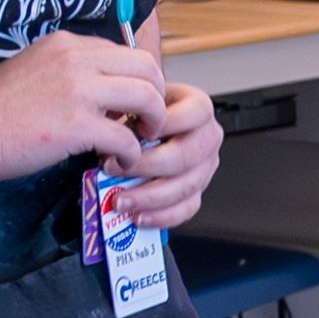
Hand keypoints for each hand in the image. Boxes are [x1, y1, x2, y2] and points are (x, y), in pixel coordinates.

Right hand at [0, 31, 164, 183]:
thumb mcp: (36, 69)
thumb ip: (72, 71)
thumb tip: (109, 90)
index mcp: (67, 44)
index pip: (127, 52)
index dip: (139, 80)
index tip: (131, 105)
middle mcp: (76, 59)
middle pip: (147, 68)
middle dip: (156, 97)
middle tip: (147, 122)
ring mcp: (78, 90)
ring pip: (146, 97)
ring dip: (152, 123)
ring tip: (139, 140)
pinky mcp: (76, 125)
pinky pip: (126, 137)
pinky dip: (130, 154)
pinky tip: (117, 162)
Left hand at [98, 78, 223, 231]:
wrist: (143, 130)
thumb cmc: (140, 113)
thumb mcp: (136, 101)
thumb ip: (131, 112)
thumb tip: (110, 136)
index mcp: (199, 108)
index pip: (196, 113)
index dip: (167, 123)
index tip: (136, 131)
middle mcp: (207, 138)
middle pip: (188, 156)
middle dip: (148, 166)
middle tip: (116, 168)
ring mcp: (205, 166)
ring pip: (187, 186)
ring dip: (149, 197)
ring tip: (121, 199)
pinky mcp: (197, 190)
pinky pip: (187, 208)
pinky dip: (161, 216)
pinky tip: (139, 216)